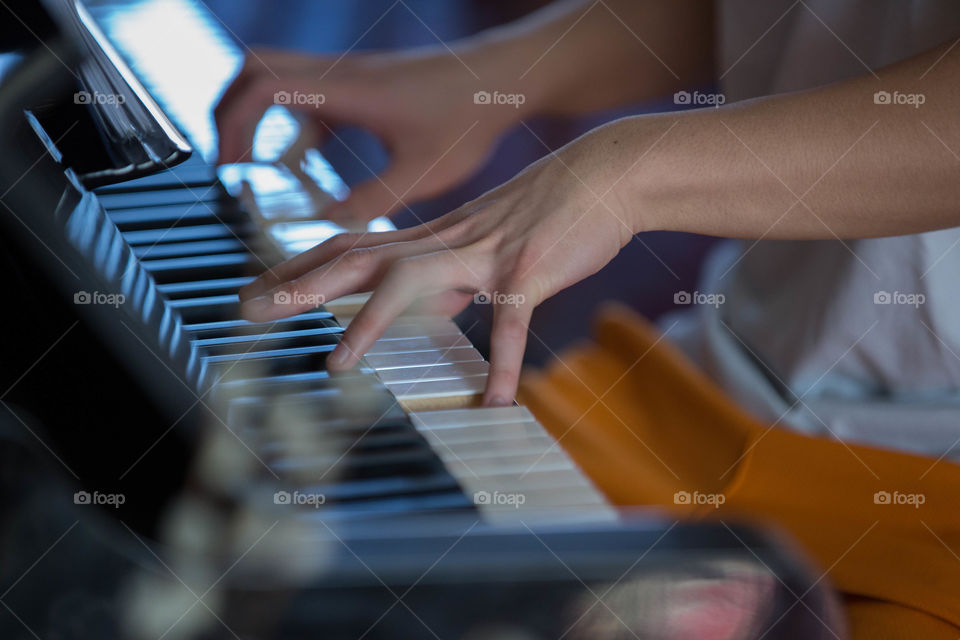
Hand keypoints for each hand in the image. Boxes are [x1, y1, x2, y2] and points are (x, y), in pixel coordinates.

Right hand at [214, 48, 521, 222]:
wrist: (502, 79)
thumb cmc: (468, 119)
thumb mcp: (420, 173)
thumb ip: (370, 200)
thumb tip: (326, 225)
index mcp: (347, 90)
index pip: (263, 87)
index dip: (234, 124)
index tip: (232, 167)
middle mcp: (341, 73)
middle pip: (254, 68)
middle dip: (229, 111)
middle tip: (228, 159)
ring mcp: (350, 74)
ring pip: (278, 76)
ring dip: (257, 115)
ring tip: (254, 164)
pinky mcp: (363, 82)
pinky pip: (308, 94)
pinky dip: (292, 124)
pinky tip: (304, 163)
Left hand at [238, 121, 644, 404]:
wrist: (603, 175)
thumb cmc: (545, 208)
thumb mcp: (483, 239)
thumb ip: (450, 271)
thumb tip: (428, 302)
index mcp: (433, 237)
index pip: (351, 246)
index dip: (299, 265)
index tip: (257, 285)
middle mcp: (446, 242)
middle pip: (357, 258)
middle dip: (299, 285)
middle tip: (247, 309)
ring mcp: (486, 256)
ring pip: (413, 281)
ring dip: (368, 320)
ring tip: (335, 364)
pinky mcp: (530, 272)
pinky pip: (510, 324)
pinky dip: (503, 366)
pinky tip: (497, 403)